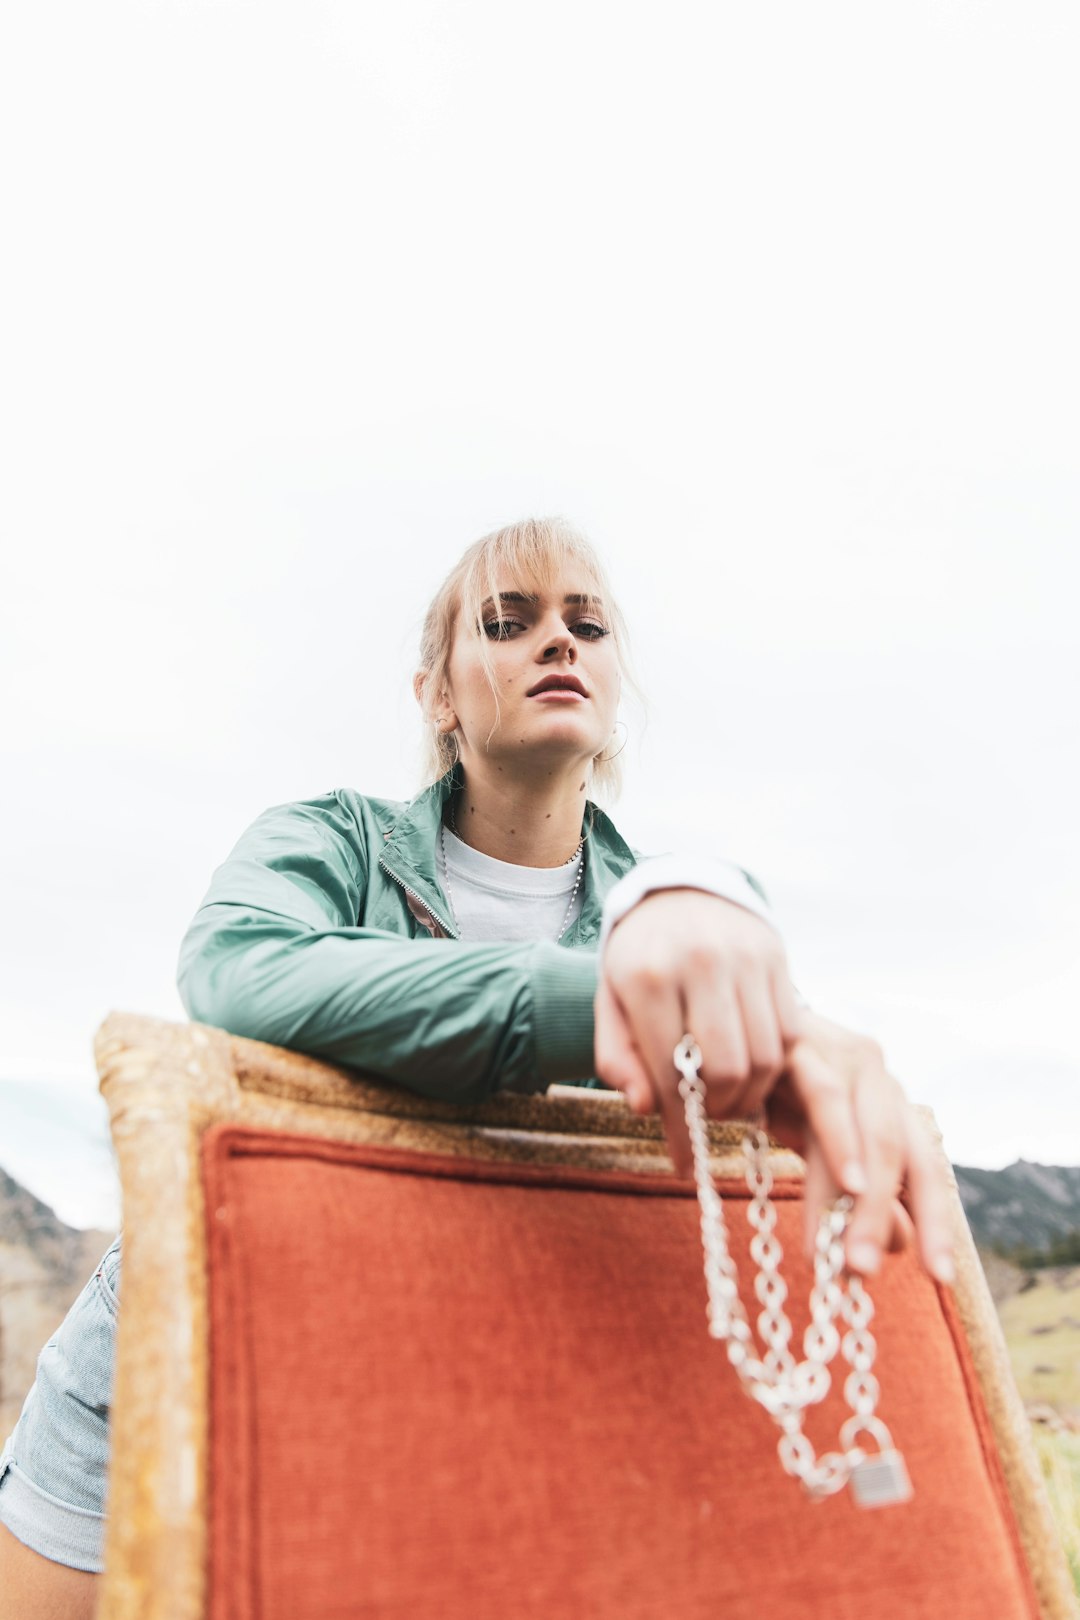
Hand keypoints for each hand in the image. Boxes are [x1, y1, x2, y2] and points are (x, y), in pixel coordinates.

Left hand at [594, 888, 802, 1174]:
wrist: (677, 892)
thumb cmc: (639, 960)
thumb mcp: (610, 1004)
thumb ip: (618, 1058)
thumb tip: (646, 1108)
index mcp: (648, 976)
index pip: (670, 1072)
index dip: (679, 1127)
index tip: (684, 1164)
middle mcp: (701, 961)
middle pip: (728, 1070)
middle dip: (718, 1110)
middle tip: (707, 1119)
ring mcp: (746, 956)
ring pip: (766, 1056)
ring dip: (750, 1094)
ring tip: (728, 1098)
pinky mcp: (778, 955)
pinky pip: (790, 1031)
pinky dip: (775, 1064)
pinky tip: (751, 1068)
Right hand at [764, 1011, 955, 1285]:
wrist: (721, 1030)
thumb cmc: (775, 1093)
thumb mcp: (818, 1150)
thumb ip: (857, 1191)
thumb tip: (903, 1245)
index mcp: (889, 1105)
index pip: (926, 1171)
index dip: (937, 1223)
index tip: (941, 1278)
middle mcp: (879, 1078)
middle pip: (906, 1158)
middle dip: (889, 1221)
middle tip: (865, 1275)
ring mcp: (846, 1056)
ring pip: (874, 1136)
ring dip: (866, 1202)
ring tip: (850, 1257)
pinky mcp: (805, 1043)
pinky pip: (827, 1098)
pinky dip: (842, 1143)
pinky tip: (847, 1185)